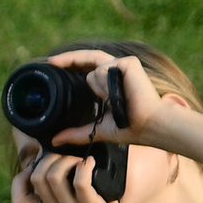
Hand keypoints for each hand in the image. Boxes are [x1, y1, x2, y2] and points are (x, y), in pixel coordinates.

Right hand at [13, 145, 126, 202]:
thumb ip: (65, 198)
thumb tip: (70, 169)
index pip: (18, 198)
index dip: (22, 178)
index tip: (40, 170)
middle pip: (37, 177)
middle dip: (49, 160)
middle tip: (66, 161)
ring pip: (54, 175)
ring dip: (66, 161)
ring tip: (78, 162)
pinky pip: (80, 181)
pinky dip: (84, 166)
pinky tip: (90, 164)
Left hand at [44, 48, 171, 148]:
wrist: (151, 125)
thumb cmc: (132, 128)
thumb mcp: (99, 129)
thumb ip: (77, 133)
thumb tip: (55, 141)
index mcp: (110, 85)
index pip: (88, 68)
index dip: (71, 63)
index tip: (52, 64)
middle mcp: (117, 72)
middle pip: (87, 60)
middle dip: (69, 60)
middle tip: (51, 62)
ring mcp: (123, 66)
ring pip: (93, 71)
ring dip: (99, 89)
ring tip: (114, 102)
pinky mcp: (129, 63)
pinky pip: (104, 69)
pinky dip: (106, 83)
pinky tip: (116, 93)